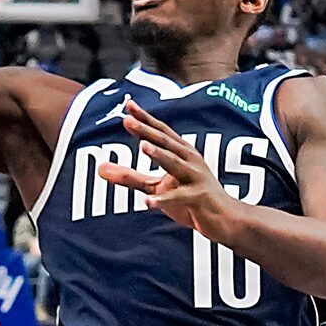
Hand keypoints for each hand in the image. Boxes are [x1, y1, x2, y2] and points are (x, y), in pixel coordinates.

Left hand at [93, 102, 235, 237]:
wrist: (226, 220)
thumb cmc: (191, 199)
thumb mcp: (157, 186)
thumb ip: (129, 177)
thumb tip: (99, 169)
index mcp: (181, 152)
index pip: (161, 132)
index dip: (145, 119)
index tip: (128, 105)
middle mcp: (190, 160)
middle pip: (165, 143)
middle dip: (146, 130)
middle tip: (126, 120)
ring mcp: (196, 178)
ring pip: (175, 164)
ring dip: (159, 155)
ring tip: (143, 146)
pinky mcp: (198, 199)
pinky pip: (178, 199)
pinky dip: (163, 200)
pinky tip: (147, 202)